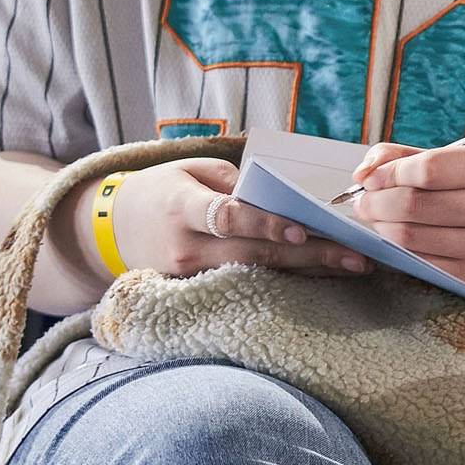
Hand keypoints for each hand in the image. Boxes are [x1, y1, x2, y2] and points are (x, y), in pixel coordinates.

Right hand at [105, 158, 367, 277]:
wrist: (108, 229)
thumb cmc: (161, 190)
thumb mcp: (191, 170)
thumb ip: (234, 182)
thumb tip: (280, 197)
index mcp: (182, 208)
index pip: (228, 218)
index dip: (265, 225)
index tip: (302, 231)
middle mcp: (186, 248)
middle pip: (254, 255)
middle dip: (309, 257)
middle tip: (357, 256)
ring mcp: (190, 277)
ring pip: (257, 277)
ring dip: (308, 272)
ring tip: (352, 266)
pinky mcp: (196, 294)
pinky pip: (247, 287)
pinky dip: (286, 282)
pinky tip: (323, 277)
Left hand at [348, 143, 464, 300]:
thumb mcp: (456, 164)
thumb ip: (405, 157)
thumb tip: (363, 172)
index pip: (428, 168)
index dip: (390, 173)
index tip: (372, 178)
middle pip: (413, 204)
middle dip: (376, 202)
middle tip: (366, 201)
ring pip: (409, 236)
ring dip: (381, 227)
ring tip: (378, 219)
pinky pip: (417, 262)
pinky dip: (395, 251)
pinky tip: (395, 240)